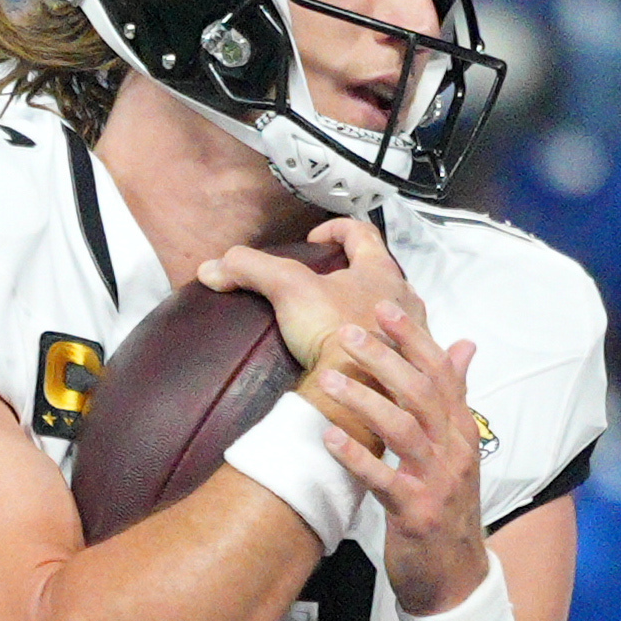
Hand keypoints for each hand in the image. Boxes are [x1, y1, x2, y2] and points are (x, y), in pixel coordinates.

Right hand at [200, 213, 431, 378]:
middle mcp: (402, 299)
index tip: (314, 241)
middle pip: (380, 271)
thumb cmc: (336, 333)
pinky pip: (392, 349)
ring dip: (367, 308)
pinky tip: (352, 356)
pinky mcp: (404, 369)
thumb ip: (250, 269)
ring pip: (390, 310)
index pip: (361, 232)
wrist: (361, 392)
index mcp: (381, 271)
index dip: (335, 229)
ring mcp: (408, 335)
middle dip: (353, 271)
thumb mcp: (287, 288)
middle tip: (324, 282)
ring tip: (337, 319)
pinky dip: (374, 346)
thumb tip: (212, 267)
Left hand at [311, 300, 490, 620]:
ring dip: (364, 399)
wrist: (456, 576)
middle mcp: (454, 450)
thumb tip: (464, 345)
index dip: (414, 338)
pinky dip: (356, 457)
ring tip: (329, 377)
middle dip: (384, 359)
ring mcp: (437, 481)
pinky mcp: (417, 513)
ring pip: (403, 428)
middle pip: (421, 392)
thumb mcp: (454, 449)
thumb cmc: (445, 506)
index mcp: (461, 430)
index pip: (442, 372)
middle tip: (348, 333)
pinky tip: (329, 438)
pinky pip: (384, 479)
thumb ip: (454, 397)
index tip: (384, 307)